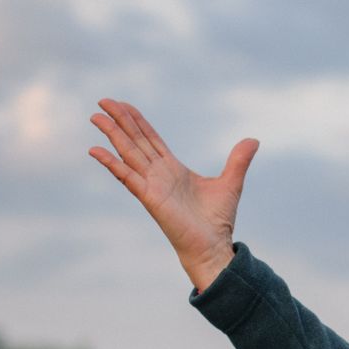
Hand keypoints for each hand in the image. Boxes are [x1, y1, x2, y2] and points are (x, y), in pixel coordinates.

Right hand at [88, 99, 258, 291]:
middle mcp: (158, 174)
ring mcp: (152, 185)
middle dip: (119, 121)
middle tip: (103, 101)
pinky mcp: (149, 198)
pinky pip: (127, 177)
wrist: (213, 247)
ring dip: (112, 135)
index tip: (122, 105)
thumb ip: (238, 161)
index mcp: (172, 168)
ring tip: (95, 117)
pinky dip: (111, 163)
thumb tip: (253, 140)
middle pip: (135, 140)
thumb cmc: (217, 221)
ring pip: (127, 153)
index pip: (150, 139)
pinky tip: (95, 150)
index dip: (136, 121)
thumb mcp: (231, 183)